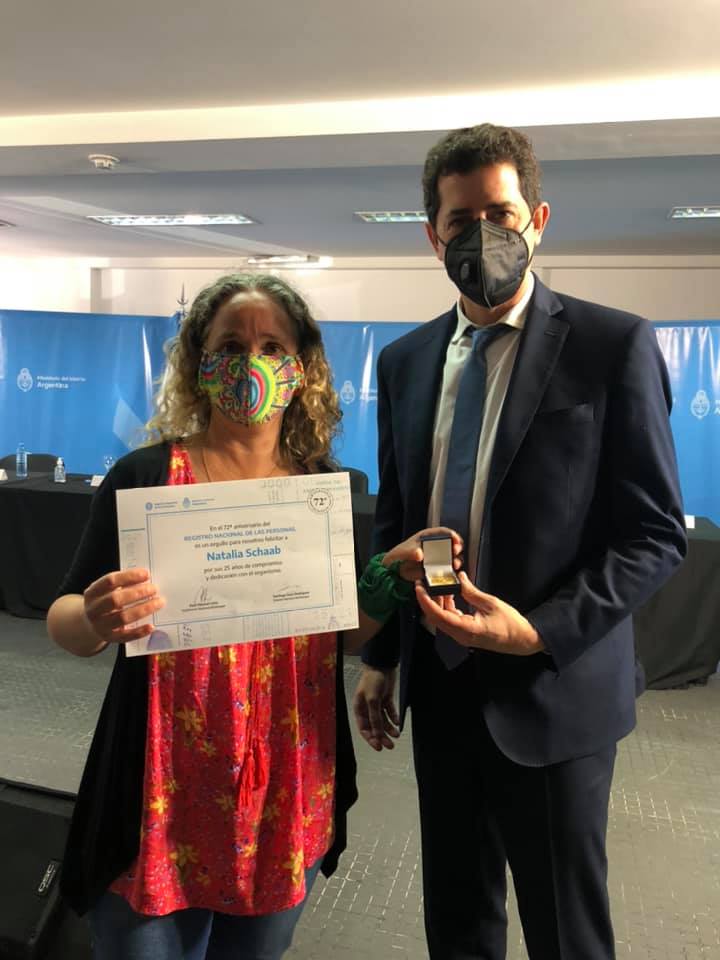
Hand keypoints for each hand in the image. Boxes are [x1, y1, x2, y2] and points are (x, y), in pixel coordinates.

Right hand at [82, 568, 165, 644]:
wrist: (90, 625)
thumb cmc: (105, 603)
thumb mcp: (107, 591)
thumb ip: (123, 584)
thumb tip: (147, 579)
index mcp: (92, 593)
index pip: (110, 581)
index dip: (129, 576)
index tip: (146, 574)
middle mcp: (93, 610)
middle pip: (115, 600)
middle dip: (137, 593)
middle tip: (154, 589)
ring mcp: (100, 626)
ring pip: (123, 618)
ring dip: (143, 609)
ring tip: (159, 602)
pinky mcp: (109, 638)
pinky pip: (126, 636)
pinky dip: (139, 631)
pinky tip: (151, 626)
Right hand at [352, 666, 399, 750]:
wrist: (382, 664)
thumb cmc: (372, 680)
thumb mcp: (372, 699)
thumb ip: (375, 717)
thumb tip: (377, 734)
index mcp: (359, 708)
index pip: (364, 728)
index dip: (371, 739)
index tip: (379, 747)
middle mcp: (367, 708)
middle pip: (374, 727)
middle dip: (382, 737)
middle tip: (390, 746)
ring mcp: (377, 704)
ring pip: (383, 721)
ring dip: (389, 729)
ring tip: (397, 735)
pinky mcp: (386, 699)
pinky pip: (389, 712)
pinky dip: (393, 718)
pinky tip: (398, 723)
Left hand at [383, 526, 462, 582]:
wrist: (395, 571)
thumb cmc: (398, 556)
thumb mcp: (403, 552)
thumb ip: (411, 551)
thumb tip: (419, 554)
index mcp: (427, 537)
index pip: (443, 532)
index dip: (451, 534)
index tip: (455, 538)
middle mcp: (435, 546)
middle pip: (450, 544)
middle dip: (456, 546)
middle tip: (456, 550)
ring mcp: (437, 558)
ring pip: (451, 557)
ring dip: (456, 559)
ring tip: (455, 563)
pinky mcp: (437, 569)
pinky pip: (447, 568)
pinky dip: (451, 569)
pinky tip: (452, 571)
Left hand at [416, 571, 543, 655]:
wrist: (522, 640)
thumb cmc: (510, 624)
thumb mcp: (491, 603)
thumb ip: (471, 591)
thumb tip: (459, 577)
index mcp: (466, 629)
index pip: (438, 615)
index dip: (425, 601)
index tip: (419, 587)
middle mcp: (460, 635)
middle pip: (435, 618)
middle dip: (427, 600)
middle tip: (424, 582)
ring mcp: (462, 635)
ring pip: (441, 618)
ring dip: (437, 602)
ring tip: (437, 585)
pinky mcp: (465, 633)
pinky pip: (450, 619)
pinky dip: (446, 606)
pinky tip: (449, 594)